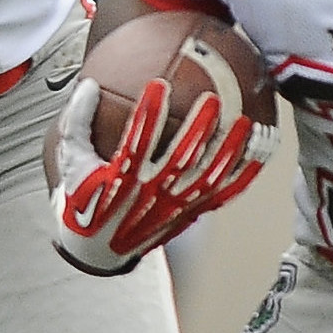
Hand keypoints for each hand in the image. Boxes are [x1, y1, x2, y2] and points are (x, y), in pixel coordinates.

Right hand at [50, 77, 274, 274]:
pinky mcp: (191, 213)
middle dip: (197, 130)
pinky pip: (222, 193)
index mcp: (121, 179)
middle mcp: (151, 193)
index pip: (136, 143)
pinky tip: (261, 150)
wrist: (97, 248)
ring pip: (207, 177)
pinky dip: (243, 173)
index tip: (158, 85)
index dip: (148, 114)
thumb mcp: (70, 159)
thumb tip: (87, 84)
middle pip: (180, 160)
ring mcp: (175, 205)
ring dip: (228, 150)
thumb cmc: (84, 196)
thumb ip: (77, 120)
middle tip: (212, 100)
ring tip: (246, 122)